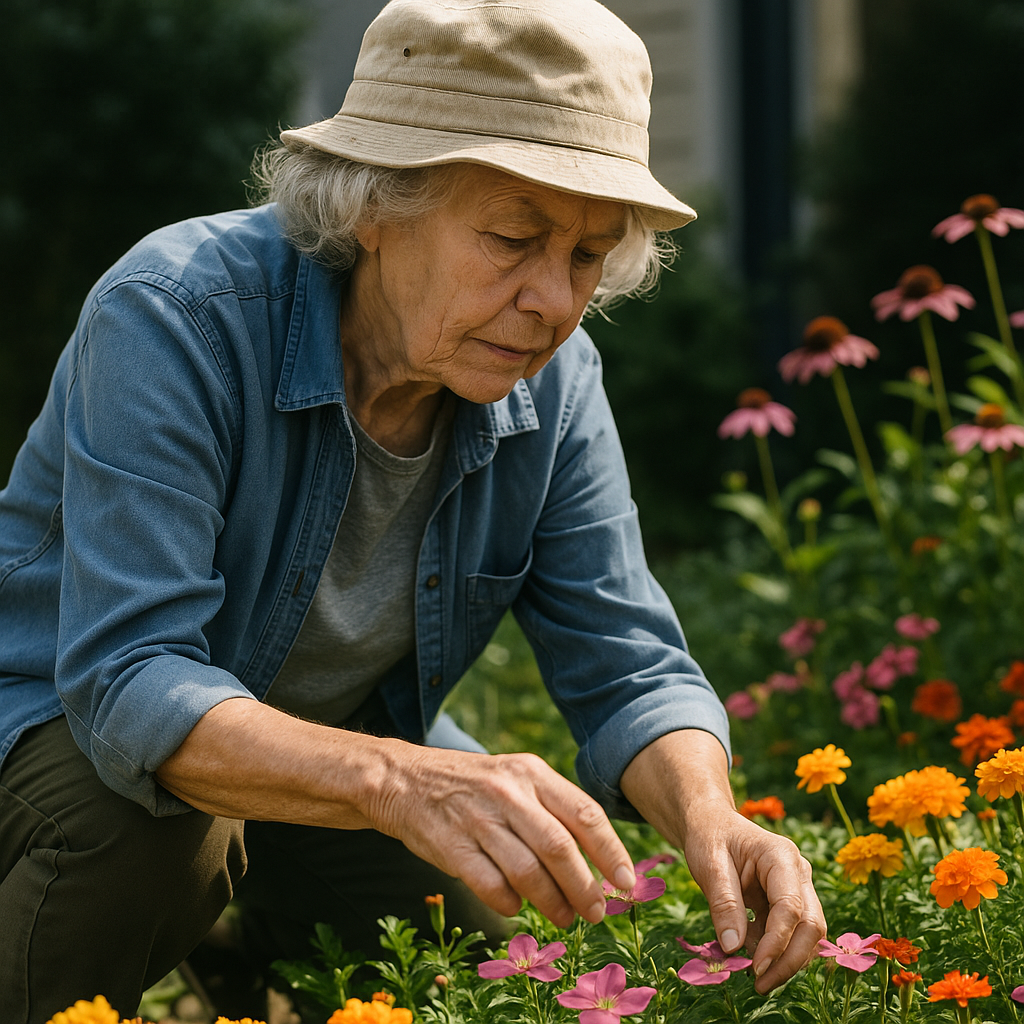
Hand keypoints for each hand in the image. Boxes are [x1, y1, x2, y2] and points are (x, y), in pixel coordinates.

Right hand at [157, 700, 635, 928]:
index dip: (611, 852)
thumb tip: (600, 859)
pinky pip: (490, 885)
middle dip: (585, 889)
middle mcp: (508, 791)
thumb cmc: (470, 785)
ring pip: (528, 872)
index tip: (627, 884)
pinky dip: (509, 904)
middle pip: (561, 849)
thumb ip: (553, 810)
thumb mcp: (514, 779)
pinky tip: (515, 910)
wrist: (399, 779)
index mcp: (531, 772)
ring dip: (552, 904)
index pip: (584, 813)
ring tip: (563, 919)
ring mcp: (478, 817)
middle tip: (597, 913)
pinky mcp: (450, 844)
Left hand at [619, 729, 826, 991]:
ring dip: (784, 960)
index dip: (777, 942)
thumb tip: (734, 949)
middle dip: (789, 960)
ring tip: (752, 976)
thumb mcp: (708, 864)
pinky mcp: (788, 903)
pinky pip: (790, 934)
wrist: (711, 823)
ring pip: (807, 934)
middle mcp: (798, 873)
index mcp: (781, 856)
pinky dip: (773, 950)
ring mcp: (797, 888)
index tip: (754, 968)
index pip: (791, 907)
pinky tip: (746, 953)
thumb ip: (723, 903)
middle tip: (759, 984)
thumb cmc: (709, 837)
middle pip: (811, 925)